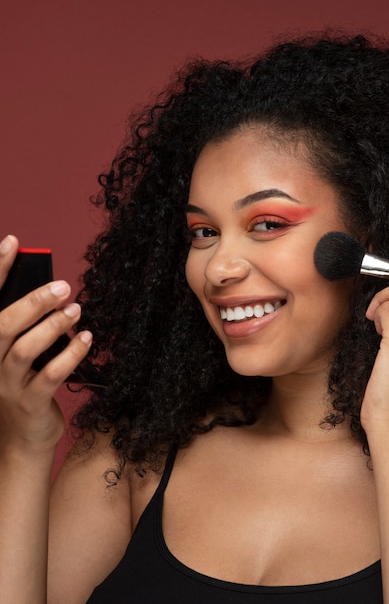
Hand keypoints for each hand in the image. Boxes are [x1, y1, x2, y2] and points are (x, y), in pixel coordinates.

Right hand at [0, 235, 92, 453]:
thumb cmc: (26, 385)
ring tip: (75, 309)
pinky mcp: (29, 403)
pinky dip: (69, 355)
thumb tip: (50, 289)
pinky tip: (86, 339)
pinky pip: (49, 376)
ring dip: (52, 326)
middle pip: (1, 324)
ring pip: (22, 349)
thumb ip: (28, 324)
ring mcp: (6, 384)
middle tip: (62, 285)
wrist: (22, 439)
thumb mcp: (22, 352)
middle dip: (31, 301)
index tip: (13, 242)